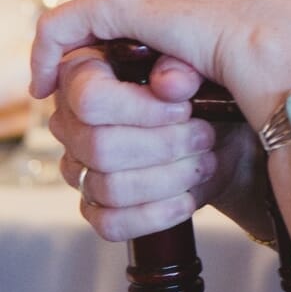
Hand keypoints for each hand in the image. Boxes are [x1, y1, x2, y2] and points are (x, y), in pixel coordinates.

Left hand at [32, 0, 290, 136]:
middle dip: (92, 49)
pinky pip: (59, 28)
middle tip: (84, 94)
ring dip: (80, 60)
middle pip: (100, 9)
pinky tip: (46, 88)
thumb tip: (173, 78)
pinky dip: (47, 56)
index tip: (110, 75)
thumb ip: (198, 45)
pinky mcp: (116, 0)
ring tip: (70, 98)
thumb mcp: (231, 40)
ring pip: (81, 21)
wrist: (284, 36)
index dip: (115, 39)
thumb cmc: (273, 46)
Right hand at [49, 46, 258, 241]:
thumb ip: (183, 67)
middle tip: (202, 137)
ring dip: (168, 179)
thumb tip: (171, 84)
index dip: (141, 108)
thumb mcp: (199, 69)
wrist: (218, 136)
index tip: (184, 108)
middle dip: (165, 146)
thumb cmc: (199, 94)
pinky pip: (110, 223)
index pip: (90, 98)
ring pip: (109, 187)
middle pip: (100, 147)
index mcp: (83, 75)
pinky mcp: (93, 206)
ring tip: (202, 163)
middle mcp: (70, 122)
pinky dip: (156, 215)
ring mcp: (77, 167)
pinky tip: (186, 199)